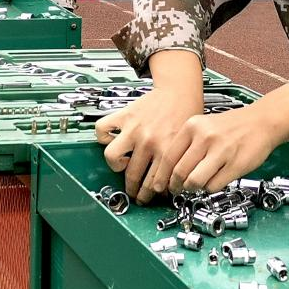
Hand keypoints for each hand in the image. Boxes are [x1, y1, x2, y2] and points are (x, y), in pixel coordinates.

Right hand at [96, 49, 204, 202]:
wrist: (180, 90)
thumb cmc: (185, 114)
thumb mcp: (186, 144)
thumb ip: (176, 163)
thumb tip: (169, 185)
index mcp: (167, 150)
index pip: (154, 183)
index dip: (152, 194)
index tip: (150, 197)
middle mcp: (149, 141)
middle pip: (134, 176)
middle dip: (134, 190)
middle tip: (135, 193)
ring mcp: (134, 129)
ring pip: (112, 158)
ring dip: (116, 167)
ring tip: (121, 167)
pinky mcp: (124, 116)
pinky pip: (102, 129)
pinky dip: (102, 136)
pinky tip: (111, 141)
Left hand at [170, 85, 288, 193]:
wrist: (261, 122)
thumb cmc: (231, 127)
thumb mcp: (203, 126)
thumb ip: (187, 145)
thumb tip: (169, 171)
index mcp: (193, 126)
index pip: (169, 157)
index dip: (162, 175)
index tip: (160, 184)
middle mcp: (205, 137)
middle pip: (180, 172)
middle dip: (175, 186)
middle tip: (176, 189)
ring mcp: (221, 151)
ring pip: (194, 181)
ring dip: (192, 188)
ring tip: (194, 186)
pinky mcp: (235, 165)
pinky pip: (213, 186)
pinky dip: (209, 188)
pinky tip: (212, 180)